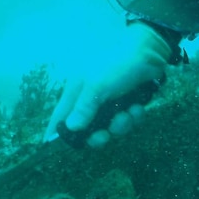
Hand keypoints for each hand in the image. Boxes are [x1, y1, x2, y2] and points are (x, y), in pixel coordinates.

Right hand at [44, 21, 173, 147]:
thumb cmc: (117, 64)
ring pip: (111, 126)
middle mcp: (91, 98)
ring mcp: (109, 102)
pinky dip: (134, 116)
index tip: (49, 146)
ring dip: (121, 124)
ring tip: (128, 113)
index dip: (55, 131)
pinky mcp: (127, 103)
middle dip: (98, 135)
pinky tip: (138, 107)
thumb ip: (84, 108)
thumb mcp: (97, 85)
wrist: (149, 51)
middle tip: (106, 135)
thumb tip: (70, 128)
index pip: (60, 115)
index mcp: (77, 91)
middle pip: (87, 129)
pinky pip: (128, 120)